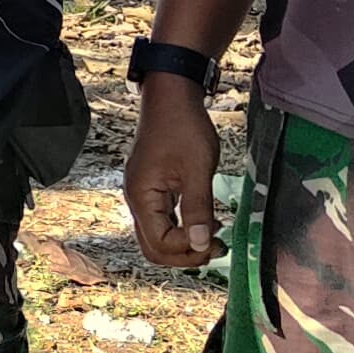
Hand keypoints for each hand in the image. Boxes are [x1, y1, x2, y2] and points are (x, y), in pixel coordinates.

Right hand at [126, 80, 223, 269]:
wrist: (171, 97)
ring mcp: (143, 195)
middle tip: (216, 248)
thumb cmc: (183, 127)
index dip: (188, 248)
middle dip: (184, 255)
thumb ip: (198, 208)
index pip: (160, 243)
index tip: (216, 240)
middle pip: (153, 247)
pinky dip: (181, 230)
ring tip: (215, 239)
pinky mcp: (153, 189)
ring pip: (157, 237)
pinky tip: (205, 223)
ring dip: (184, 245)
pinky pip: (162, 221)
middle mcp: (137, 200)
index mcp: (142, 196)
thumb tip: (201, 244)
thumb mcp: (197, 169)